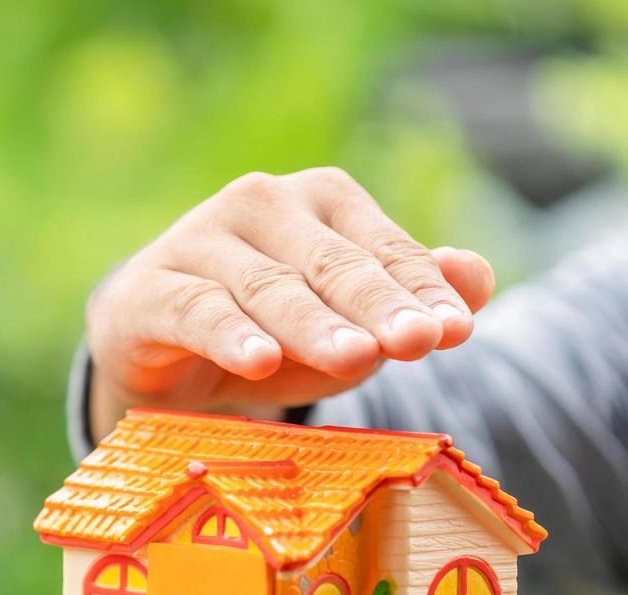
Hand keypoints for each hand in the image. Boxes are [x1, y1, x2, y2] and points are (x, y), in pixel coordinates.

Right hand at [86, 168, 495, 432]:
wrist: (158, 353)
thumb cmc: (266, 333)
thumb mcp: (347, 327)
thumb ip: (409, 301)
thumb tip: (478, 275)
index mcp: (321, 201)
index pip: (384, 248)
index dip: (422, 290)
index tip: (455, 332)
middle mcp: (260, 204)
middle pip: (332, 262)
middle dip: (378, 305)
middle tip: (418, 341)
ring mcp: (199, 241)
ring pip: (268, 286)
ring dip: (313, 324)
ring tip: (354, 356)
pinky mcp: (150, 290)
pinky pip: (198, 311)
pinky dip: (230, 335)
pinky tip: (260, 360)